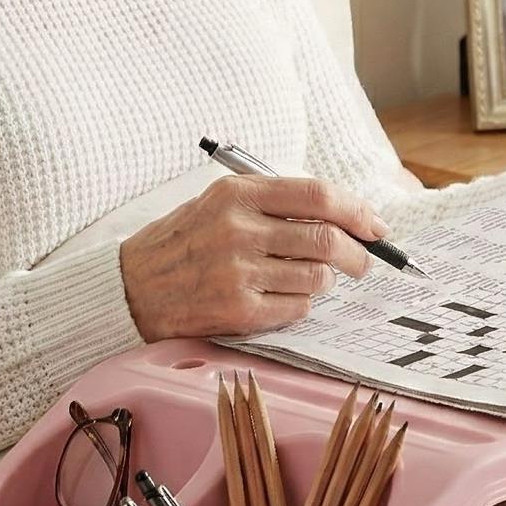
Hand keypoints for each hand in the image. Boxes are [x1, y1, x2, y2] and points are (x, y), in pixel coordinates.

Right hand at [119, 175, 385, 340]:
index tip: (376, 226)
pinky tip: (278, 298)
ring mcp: (238, 272)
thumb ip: (274, 204)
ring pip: (317, 278)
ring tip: (304, 279)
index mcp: (237, 194)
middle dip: (358, 254)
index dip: (357, 211)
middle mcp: (238, 230)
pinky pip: (297, 309)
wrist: (130, 289)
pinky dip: (299, 306)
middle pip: (326, 240)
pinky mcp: (237, 311)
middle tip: (363, 262)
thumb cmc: (182, 244)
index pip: (318, 196)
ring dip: (322, 281)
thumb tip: (342, 216)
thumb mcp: (218, 204)